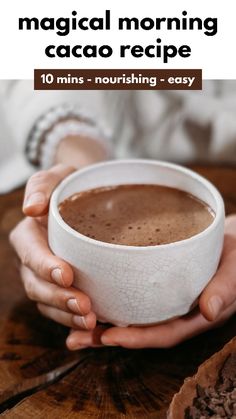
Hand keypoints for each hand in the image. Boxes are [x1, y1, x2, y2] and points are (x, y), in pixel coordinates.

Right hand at [10, 165, 96, 348]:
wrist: (87, 199)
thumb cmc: (72, 186)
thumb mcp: (58, 176)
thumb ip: (42, 186)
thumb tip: (31, 208)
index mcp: (29, 236)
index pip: (31, 254)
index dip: (45, 266)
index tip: (67, 274)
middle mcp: (33, 261)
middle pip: (37, 286)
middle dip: (59, 299)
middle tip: (85, 307)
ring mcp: (46, 278)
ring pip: (48, 304)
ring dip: (67, 316)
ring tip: (91, 322)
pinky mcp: (62, 289)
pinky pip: (63, 312)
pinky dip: (74, 324)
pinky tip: (94, 331)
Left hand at [67, 215, 235, 349]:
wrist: (232, 242)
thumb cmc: (235, 255)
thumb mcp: (235, 270)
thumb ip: (225, 289)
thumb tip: (209, 311)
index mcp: (194, 316)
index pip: (164, 334)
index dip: (137, 338)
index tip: (109, 336)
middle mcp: (175, 313)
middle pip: (139, 330)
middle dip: (107, 337)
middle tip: (74, 338)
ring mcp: (164, 301)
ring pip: (131, 315)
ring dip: (101, 322)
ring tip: (70, 323)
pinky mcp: (155, 284)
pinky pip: (131, 297)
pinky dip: (110, 299)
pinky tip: (88, 294)